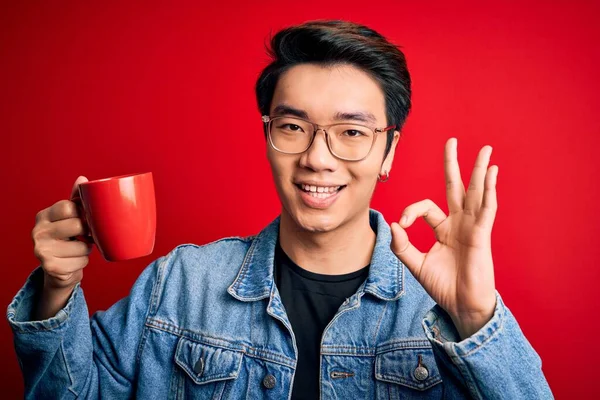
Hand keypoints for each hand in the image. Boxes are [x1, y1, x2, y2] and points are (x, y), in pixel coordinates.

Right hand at [31, 176, 91, 318]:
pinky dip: (83, 262)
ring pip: (83, 246)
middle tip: (86, 235)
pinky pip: (81, 261)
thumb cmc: (68, 238)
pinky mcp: (50, 267)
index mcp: (43, 216)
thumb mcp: (70, 217)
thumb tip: (82, 179)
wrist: (58, 270)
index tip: (86, 218)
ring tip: (78, 249)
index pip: (70, 207)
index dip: (84, 213)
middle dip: (88, 232)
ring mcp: (42, 250)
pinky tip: (74, 261)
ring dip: (87, 249)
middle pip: (78, 225)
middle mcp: (38, 231)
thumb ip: (76, 199)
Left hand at [390, 138, 497, 339]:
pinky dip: (490, 190)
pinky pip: (487, 209)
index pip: (425, 206)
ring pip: (476, 193)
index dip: (411, 210)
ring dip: (479, 170)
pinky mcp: (481, 235)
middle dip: (453, 164)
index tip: (402, 224)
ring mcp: (472, 227)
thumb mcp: (415, 264)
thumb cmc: (443, 286)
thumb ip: (402, 246)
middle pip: (456, 187)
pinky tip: (492, 173)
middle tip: (452, 140)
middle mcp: (459, 223)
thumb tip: (393, 224)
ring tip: (485, 149)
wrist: (461, 306)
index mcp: (443, 228)